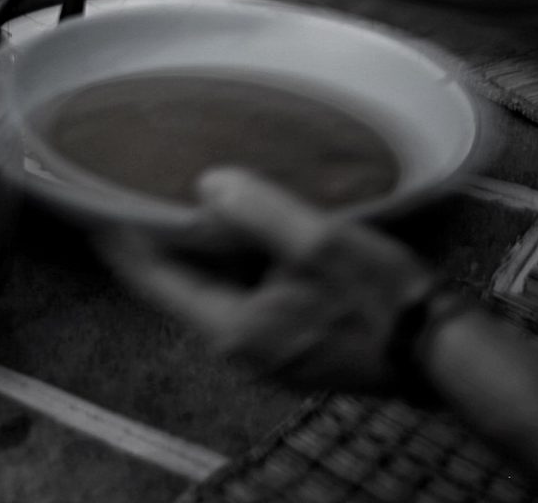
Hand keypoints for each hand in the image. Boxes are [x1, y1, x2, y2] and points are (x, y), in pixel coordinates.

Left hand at [101, 168, 438, 393]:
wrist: (441, 354)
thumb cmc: (380, 302)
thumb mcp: (316, 243)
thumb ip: (257, 211)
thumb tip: (208, 184)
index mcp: (231, 327)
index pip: (154, 278)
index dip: (123, 240)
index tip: (96, 204)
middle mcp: (238, 345)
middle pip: (179, 284)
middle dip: (160, 239)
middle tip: (138, 190)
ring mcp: (266, 348)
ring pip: (213, 287)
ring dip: (200, 248)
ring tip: (184, 198)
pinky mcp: (292, 341)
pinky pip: (245, 293)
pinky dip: (234, 260)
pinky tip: (242, 227)